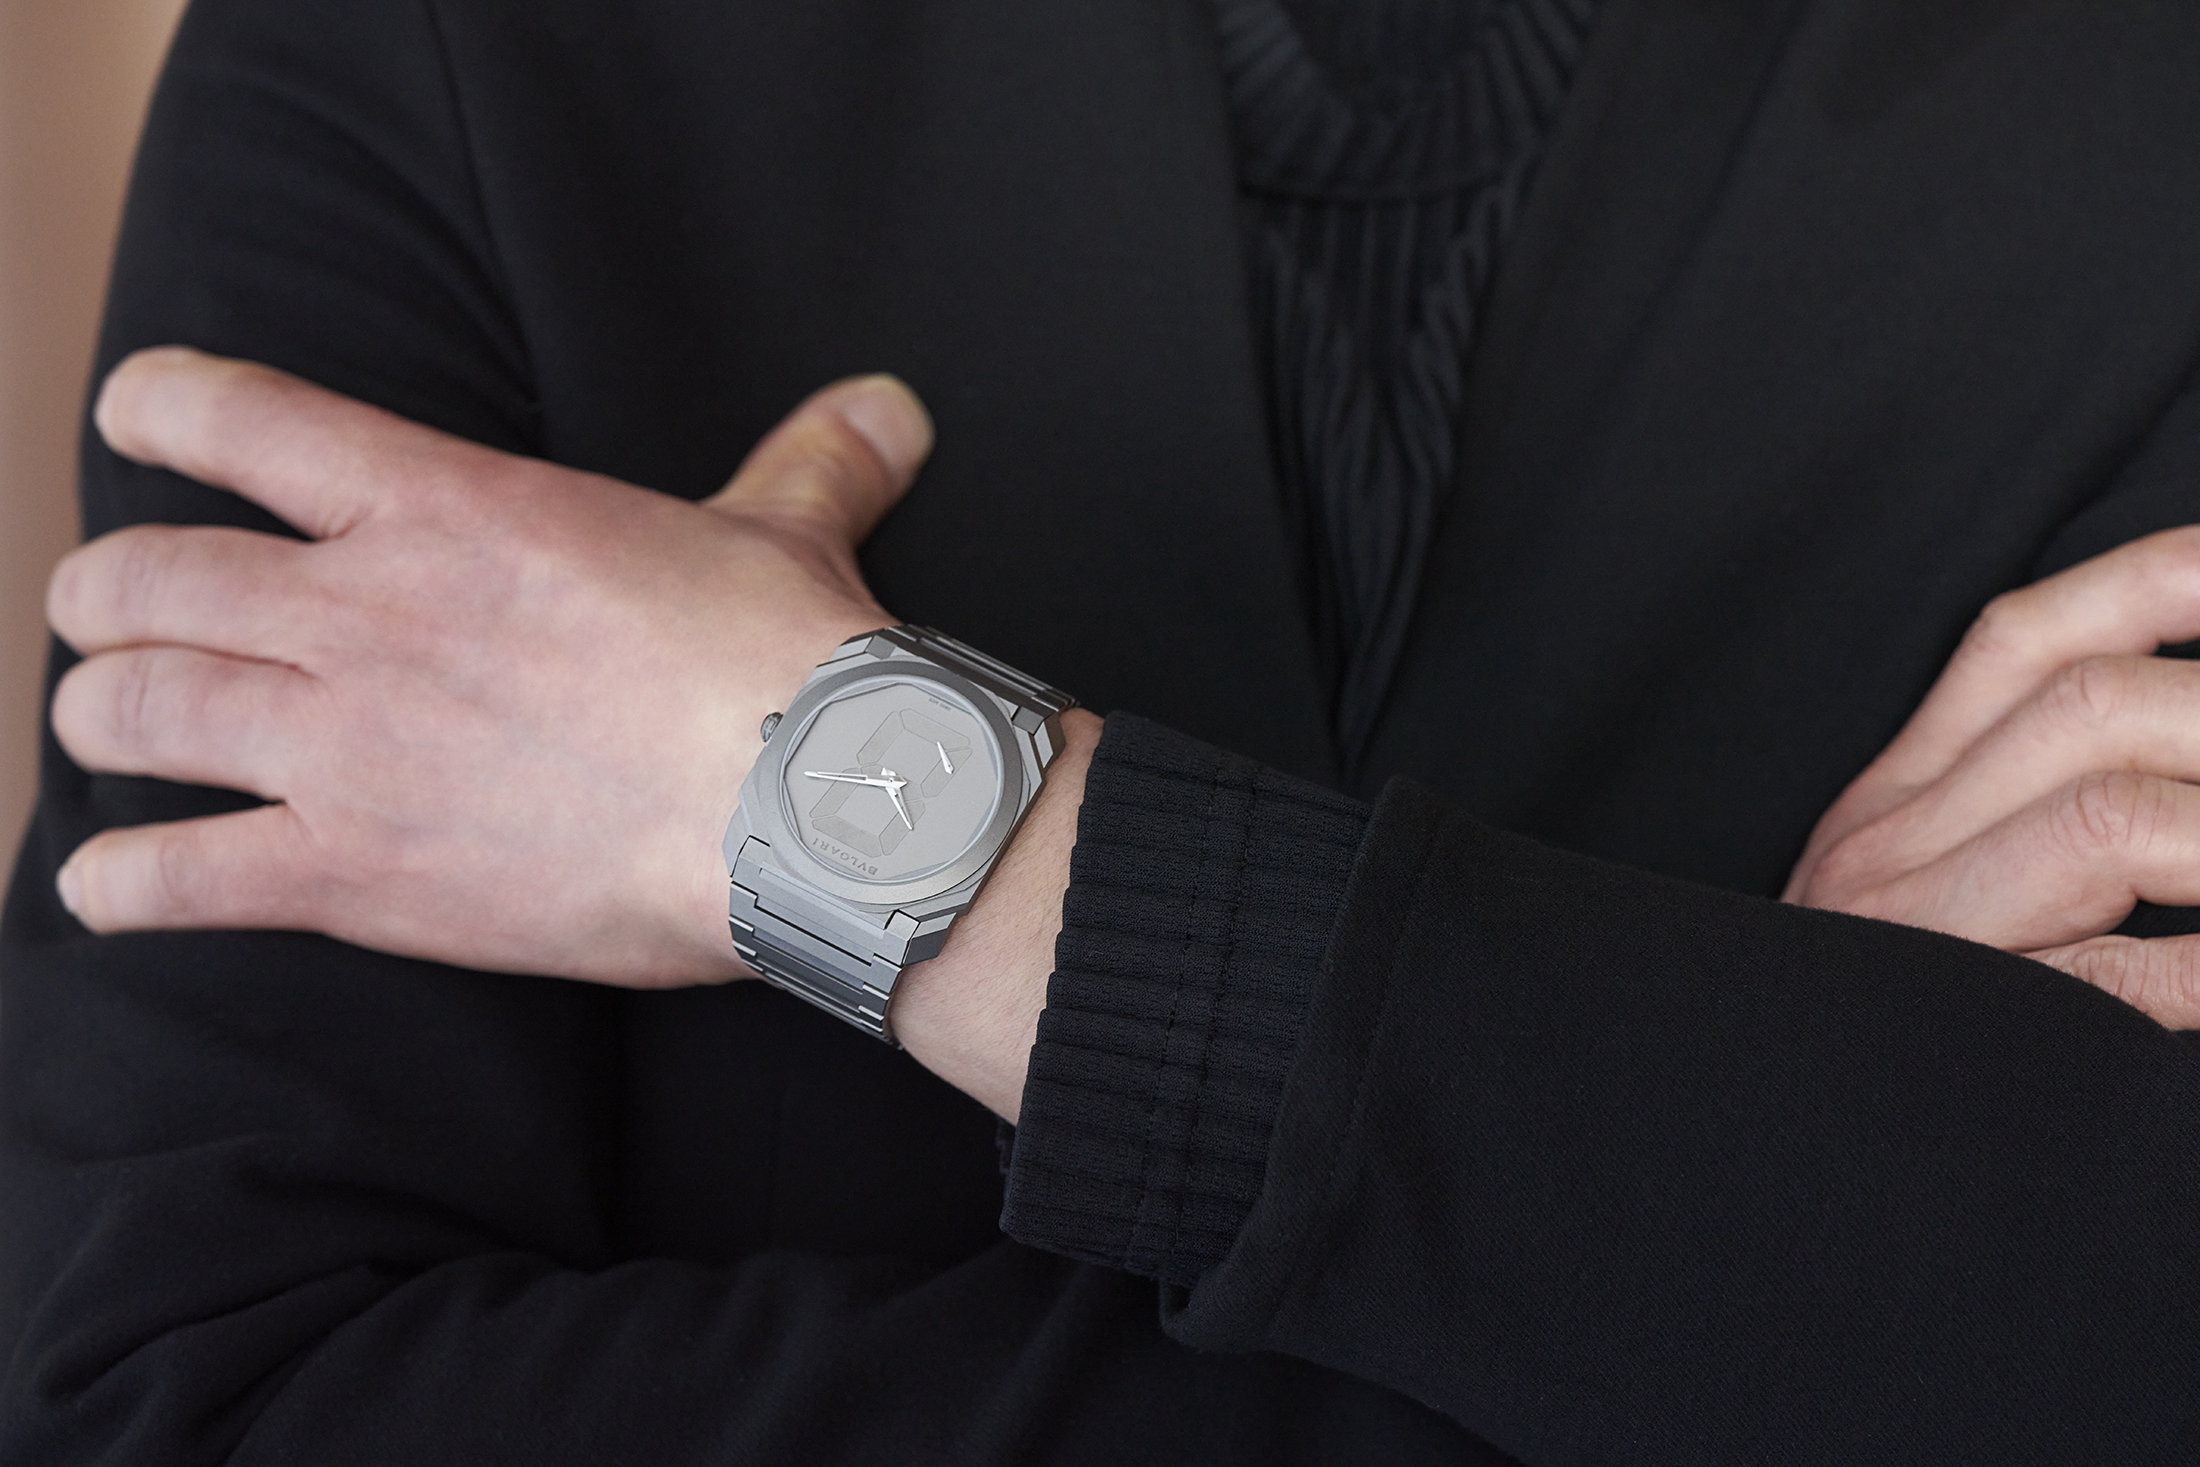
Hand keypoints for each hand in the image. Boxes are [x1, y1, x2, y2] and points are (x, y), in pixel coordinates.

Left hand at [47, 346, 932, 986]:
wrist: (815, 811)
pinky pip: (177, 880)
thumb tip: (892, 406)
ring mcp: (348, 747)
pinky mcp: (359, 874)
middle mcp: (364, 614)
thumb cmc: (792, 663)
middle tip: (115, 617)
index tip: (139, 417)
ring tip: (109, 727)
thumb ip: (813, 457)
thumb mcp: (792, 530)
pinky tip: (109, 887)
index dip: (160, 408)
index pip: (235, 418)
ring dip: (101, 718)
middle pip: (143, 578)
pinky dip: (123, 885)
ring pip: (133, 714)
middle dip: (106, 597)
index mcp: (451, 508)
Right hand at [1786, 528, 2199, 1026]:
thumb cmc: (1858, 1026)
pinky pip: (2130, 974)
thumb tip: (2158, 743)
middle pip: (2091, 706)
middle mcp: (1893, 845)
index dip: (2154, 581)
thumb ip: (2007, 805)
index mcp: (1892, 800)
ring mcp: (1926, 934)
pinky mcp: (1975, 1033)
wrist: (1731, 1151)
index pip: (2022, 641)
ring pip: (2112, 811)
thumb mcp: (1914, 885)